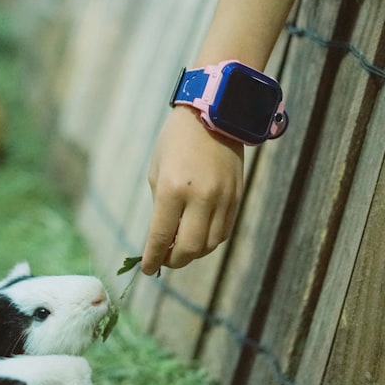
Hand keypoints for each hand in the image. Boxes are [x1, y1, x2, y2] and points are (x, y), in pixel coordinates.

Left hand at [142, 106, 243, 274]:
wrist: (212, 115)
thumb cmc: (175, 142)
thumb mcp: (157, 172)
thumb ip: (161, 208)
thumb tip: (163, 240)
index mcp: (173, 190)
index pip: (162, 237)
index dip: (153, 258)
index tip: (147, 269)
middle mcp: (200, 198)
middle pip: (189, 249)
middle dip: (173, 261)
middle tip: (164, 260)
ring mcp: (223, 199)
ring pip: (210, 245)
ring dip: (193, 254)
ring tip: (180, 249)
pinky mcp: (237, 198)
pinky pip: (224, 232)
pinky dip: (209, 241)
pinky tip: (198, 237)